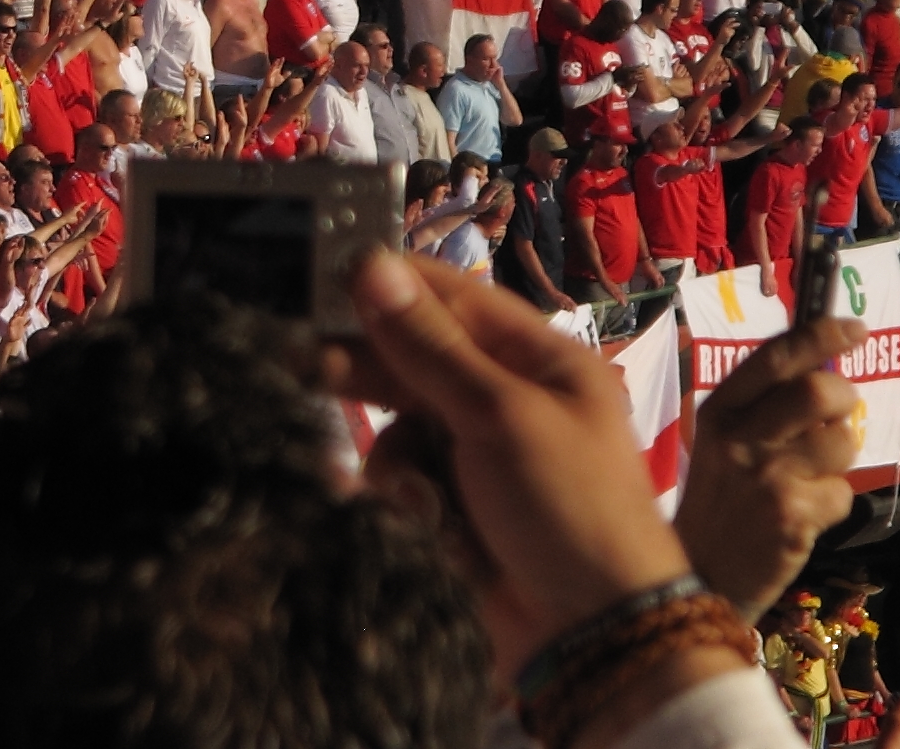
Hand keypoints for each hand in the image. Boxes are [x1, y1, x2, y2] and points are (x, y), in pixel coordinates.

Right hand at [332, 250, 697, 670]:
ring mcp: (483, 457)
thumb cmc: (564, 506)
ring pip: (402, 424)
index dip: (392, 284)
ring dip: (399, 458)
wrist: (594, 637)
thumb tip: (368, 262)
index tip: (324, 274)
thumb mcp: (499, 415)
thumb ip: (428, 344)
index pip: (454, 298)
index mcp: (541, 361)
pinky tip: (419, 524)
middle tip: (305, 364)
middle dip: (372, 370)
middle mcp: (510, 399)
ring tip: (412, 497)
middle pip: (420, 360)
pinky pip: (406, 479)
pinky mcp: (459, 508)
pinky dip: (405, 499)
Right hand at [674, 317, 863, 619]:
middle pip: (817, 392)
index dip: (820, 335)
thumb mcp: (721, 444)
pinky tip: (805, 516)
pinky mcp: (792, 517)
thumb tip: (826, 376)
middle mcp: (739, 437)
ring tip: (816, 472)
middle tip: (840, 412)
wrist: (699, 573)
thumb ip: (762, 410)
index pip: (775, 358)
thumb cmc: (718, 501)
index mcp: (719, 411)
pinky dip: (833, 503)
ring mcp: (767, 477)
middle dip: (844, 397)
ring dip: (842, 456)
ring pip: (842, 441)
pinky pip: (842, 494)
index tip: (855, 326)